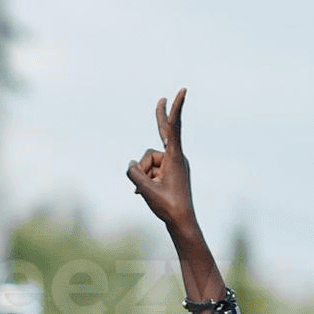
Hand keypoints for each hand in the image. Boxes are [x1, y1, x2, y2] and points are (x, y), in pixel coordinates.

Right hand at [125, 88, 198, 234]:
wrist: (181, 222)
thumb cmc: (167, 206)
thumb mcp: (145, 188)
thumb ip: (134, 173)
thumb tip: (131, 165)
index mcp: (175, 157)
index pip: (174, 128)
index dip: (176, 108)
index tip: (182, 91)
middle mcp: (176, 157)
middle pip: (163, 134)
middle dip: (160, 118)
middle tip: (161, 99)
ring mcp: (173, 165)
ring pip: (148, 161)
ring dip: (143, 175)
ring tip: (147, 191)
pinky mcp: (169, 173)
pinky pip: (150, 171)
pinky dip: (144, 181)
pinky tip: (142, 194)